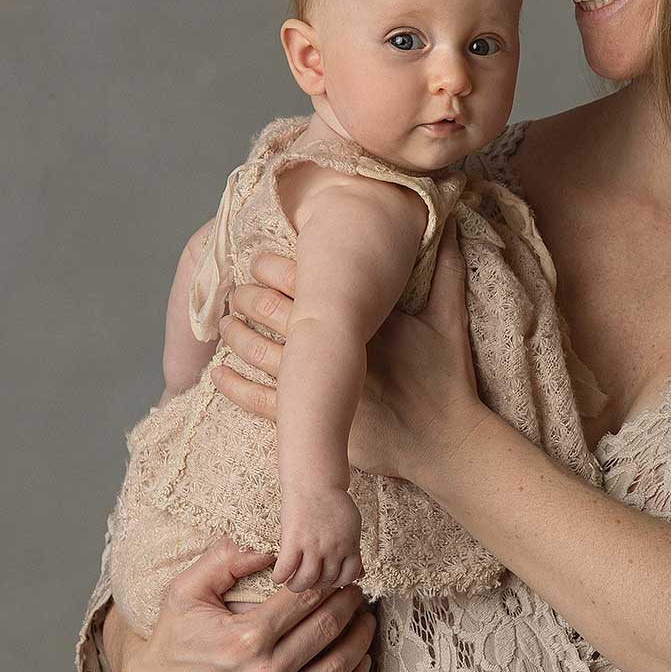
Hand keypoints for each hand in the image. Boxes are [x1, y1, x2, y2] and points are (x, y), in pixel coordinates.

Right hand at [103, 536, 374, 671]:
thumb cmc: (174, 639)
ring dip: (360, 641)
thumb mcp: (185, 591)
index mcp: (246, 639)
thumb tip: (267, 548)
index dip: (329, 584)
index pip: (306, 601)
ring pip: (338, 669)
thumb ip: (224, 560)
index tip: (340, 575)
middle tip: (357, 593)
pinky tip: (361, 662)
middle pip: (327, 631)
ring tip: (366, 622)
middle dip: (349, 606)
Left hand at [212, 219, 491, 487]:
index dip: (274, 267)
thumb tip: (451, 226)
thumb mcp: (451, 323)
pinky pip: (263, 403)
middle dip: (248, 297)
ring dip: (236, 335)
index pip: (307, 282)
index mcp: (364, 320)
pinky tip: (219, 373)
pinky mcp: (317, 424)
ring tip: (226, 322)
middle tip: (236, 290)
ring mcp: (324, 390)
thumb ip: (449, 272)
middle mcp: (339, 351)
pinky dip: (235, 387)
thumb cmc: (447, 382)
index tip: (258, 260)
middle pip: (275, 313)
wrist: (445, 445)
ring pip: (262, 354)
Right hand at [274, 485, 362, 592]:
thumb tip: (361, 574)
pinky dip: (280, 577)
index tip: (327, 580)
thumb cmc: (332, 502)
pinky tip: (278, 576)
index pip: (348, 577)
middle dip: (316, 584)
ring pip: (306, 580)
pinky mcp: (293, 540)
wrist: (314, 481)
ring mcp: (313, 546)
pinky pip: (286, 568)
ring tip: (292, 583)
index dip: (337, 582)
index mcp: (350, 545)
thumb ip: (354, 550)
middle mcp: (333, 548)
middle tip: (308, 581)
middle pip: (326, 580)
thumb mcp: (352, 526)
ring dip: (297, 586)